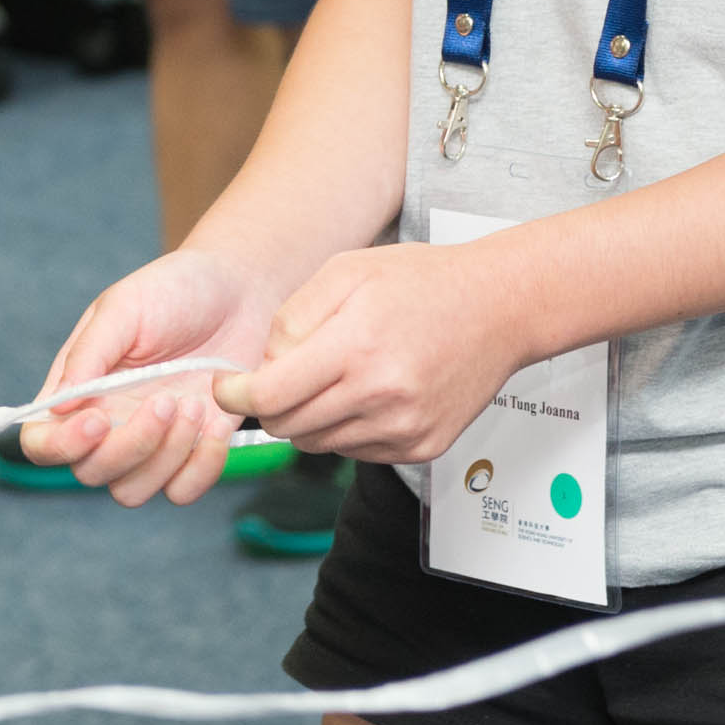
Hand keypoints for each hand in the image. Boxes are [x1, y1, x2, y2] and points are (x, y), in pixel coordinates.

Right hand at [15, 248, 272, 504]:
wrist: (242, 291)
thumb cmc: (175, 289)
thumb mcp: (125, 308)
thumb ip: (89, 354)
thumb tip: (59, 405)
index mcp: (77, 388)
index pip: (42, 440)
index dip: (60, 445)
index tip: (97, 420)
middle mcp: (107, 423)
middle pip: (91, 473)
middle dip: (129, 447)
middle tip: (166, 402)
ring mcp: (150, 442)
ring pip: (133, 491)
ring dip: (166, 457)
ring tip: (194, 405)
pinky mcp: (193, 452)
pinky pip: (182, 491)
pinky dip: (202, 466)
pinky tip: (216, 424)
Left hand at [213, 240, 532, 464]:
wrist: (500, 307)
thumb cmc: (421, 283)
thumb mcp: (344, 272)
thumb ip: (292, 318)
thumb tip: (263, 367)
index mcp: (356, 347)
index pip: (271, 397)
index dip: (235, 396)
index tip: (225, 387)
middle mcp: (382, 395)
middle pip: (290, 427)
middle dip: (269, 406)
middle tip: (277, 378)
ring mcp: (405, 427)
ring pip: (320, 444)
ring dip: (308, 418)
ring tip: (330, 377)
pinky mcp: (423, 446)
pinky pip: (356, 452)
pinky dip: (344, 429)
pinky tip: (362, 393)